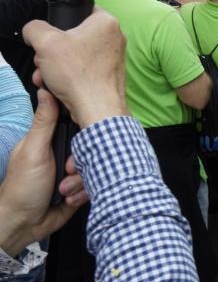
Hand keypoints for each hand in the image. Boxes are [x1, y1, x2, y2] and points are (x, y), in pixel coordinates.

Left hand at [0, 91, 87, 256]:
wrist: (24, 225)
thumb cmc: (22, 187)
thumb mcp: (33, 151)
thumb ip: (44, 122)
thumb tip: (46, 89)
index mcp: (52, 137)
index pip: (78, 122)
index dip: (87, 126)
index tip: (89, 133)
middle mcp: (66, 151)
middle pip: (93, 145)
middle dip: (85, 161)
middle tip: (68, 170)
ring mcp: (75, 169)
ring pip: (97, 166)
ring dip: (82, 180)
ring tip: (64, 189)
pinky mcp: (82, 186)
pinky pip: (96, 183)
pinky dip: (84, 192)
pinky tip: (69, 198)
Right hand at [26, 9, 128, 127]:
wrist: (97, 108)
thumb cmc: (79, 74)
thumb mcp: (46, 43)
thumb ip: (35, 29)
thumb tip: (33, 30)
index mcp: (106, 21)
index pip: (80, 11)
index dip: (59, 23)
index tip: (50, 36)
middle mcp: (113, 37)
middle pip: (73, 37)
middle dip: (51, 52)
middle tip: (44, 61)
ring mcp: (112, 57)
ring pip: (74, 56)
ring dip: (55, 67)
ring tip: (47, 77)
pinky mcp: (108, 74)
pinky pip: (82, 69)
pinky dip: (67, 77)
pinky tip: (56, 86)